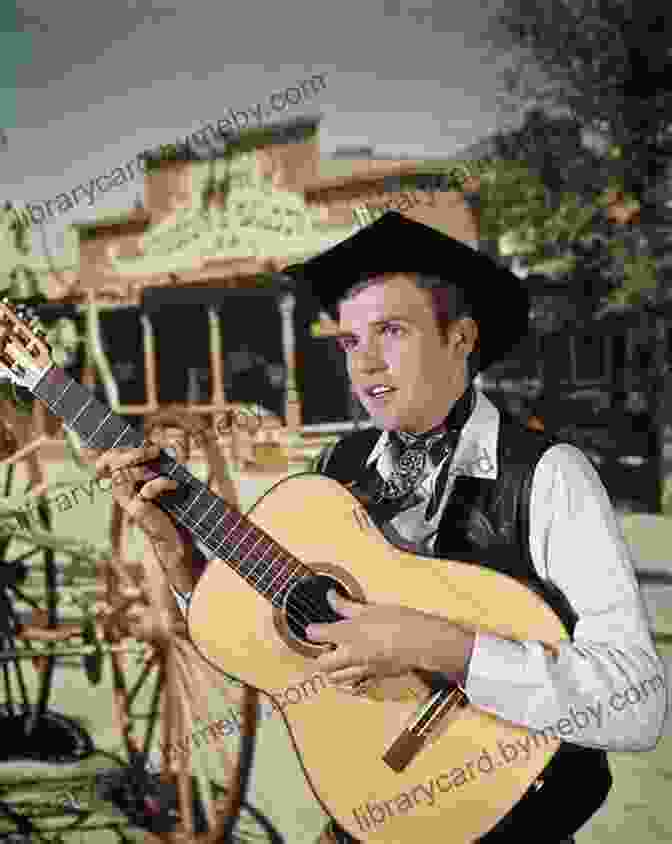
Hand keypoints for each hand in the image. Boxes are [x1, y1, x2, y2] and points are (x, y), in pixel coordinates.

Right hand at [79, 441, 194, 592]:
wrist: (175, 535)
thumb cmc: (172, 504)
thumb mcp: (166, 478)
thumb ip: (162, 463)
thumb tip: (173, 443)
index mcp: (125, 480)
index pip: (107, 460)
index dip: (116, 448)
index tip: (140, 443)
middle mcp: (122, 490)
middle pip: (114, 463)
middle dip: (134, 451)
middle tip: (155, 450)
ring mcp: (128, 501)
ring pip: (124, 474)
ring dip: (146, 465)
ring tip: (164, 467)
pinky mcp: (138, 511)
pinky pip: (147, 490)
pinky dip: (163, 483)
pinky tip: (175, 485)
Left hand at [306, 591, 473, 691]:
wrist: (421, 642)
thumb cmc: (399, 621)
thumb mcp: (371, 608)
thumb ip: (347, 606)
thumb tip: (332, 597)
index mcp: (347, 632)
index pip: (316, 634)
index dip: (312, 631)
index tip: (313, 628)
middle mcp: (350, 654)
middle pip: (322, 664)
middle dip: (320, 657)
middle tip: (327, 647)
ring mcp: (362, 668)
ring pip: (336, 678)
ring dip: (332, 670)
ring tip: (339, 659)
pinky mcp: (375, 677)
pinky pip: (355, 682)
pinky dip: (350, 678)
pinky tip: (356, 668)